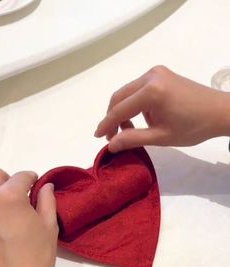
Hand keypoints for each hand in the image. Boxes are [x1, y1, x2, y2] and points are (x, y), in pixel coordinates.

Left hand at [0, 169, 58, 266]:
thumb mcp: (49, 227)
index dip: (32, 179)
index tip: (35, 185)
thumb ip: (47, 201)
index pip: (21, 176)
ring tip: (6, 212)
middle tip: (18, 196)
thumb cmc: (37, 258)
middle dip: (8, 181)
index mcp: (9, 196)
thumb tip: (45, 186)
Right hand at [95, 66, 229, 151]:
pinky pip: (139, 89)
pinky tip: (144, 118)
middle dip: (113, 117)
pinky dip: (135, 104)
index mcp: (151, 91)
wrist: (219, 112)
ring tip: (131, 130)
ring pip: (128, 92)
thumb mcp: (161, 137)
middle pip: (120, 96)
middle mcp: (150, 76)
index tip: (97, 137)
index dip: (106, 124)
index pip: (119, 108)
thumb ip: (133, 139)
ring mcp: (156, 73)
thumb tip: (110, 145)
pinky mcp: (161, 74)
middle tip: (112, 137)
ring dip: (124, 111)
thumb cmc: (193, 127)